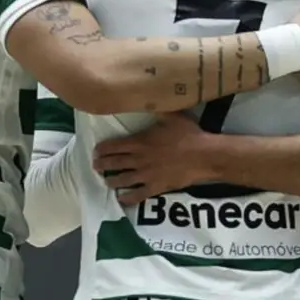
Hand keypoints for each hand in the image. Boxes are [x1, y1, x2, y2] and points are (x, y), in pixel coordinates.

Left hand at [93, 113, 212, 206]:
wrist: (204, 156)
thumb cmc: (188, 135)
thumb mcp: (172, 116)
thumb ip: (156, 110)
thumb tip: (145, 100)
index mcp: (140, 142)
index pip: (114, 146)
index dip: (102, 149)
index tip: (96, 151)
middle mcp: (139, 159)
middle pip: (115, 163)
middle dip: (102, 165)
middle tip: (95, 166)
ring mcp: (146, 175)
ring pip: (122, 180)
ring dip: (111, 181)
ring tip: (106, 182)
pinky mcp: (156, 187)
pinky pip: (138, 195)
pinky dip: (127, 198)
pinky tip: (122, 200)